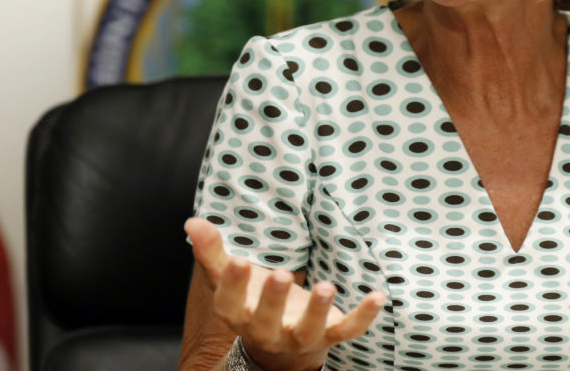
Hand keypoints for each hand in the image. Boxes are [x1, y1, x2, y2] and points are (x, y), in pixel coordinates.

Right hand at [184, 217, 385, 370]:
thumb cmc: (252, 302)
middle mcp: (266, 332)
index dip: (233, 285)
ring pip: (309, 330)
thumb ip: (212, 251)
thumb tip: (192, 222)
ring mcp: (300, 337)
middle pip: (266, 321)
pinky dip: (363, 316)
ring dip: (318, 311)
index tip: (238, 261)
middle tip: (281, 274)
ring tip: (325, 287)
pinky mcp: (329, 337)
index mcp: (238, 315)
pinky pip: (348, 331)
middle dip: (273, 300)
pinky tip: (378, 296)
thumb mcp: (230, 277)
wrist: (280, 348)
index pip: (230, 304)